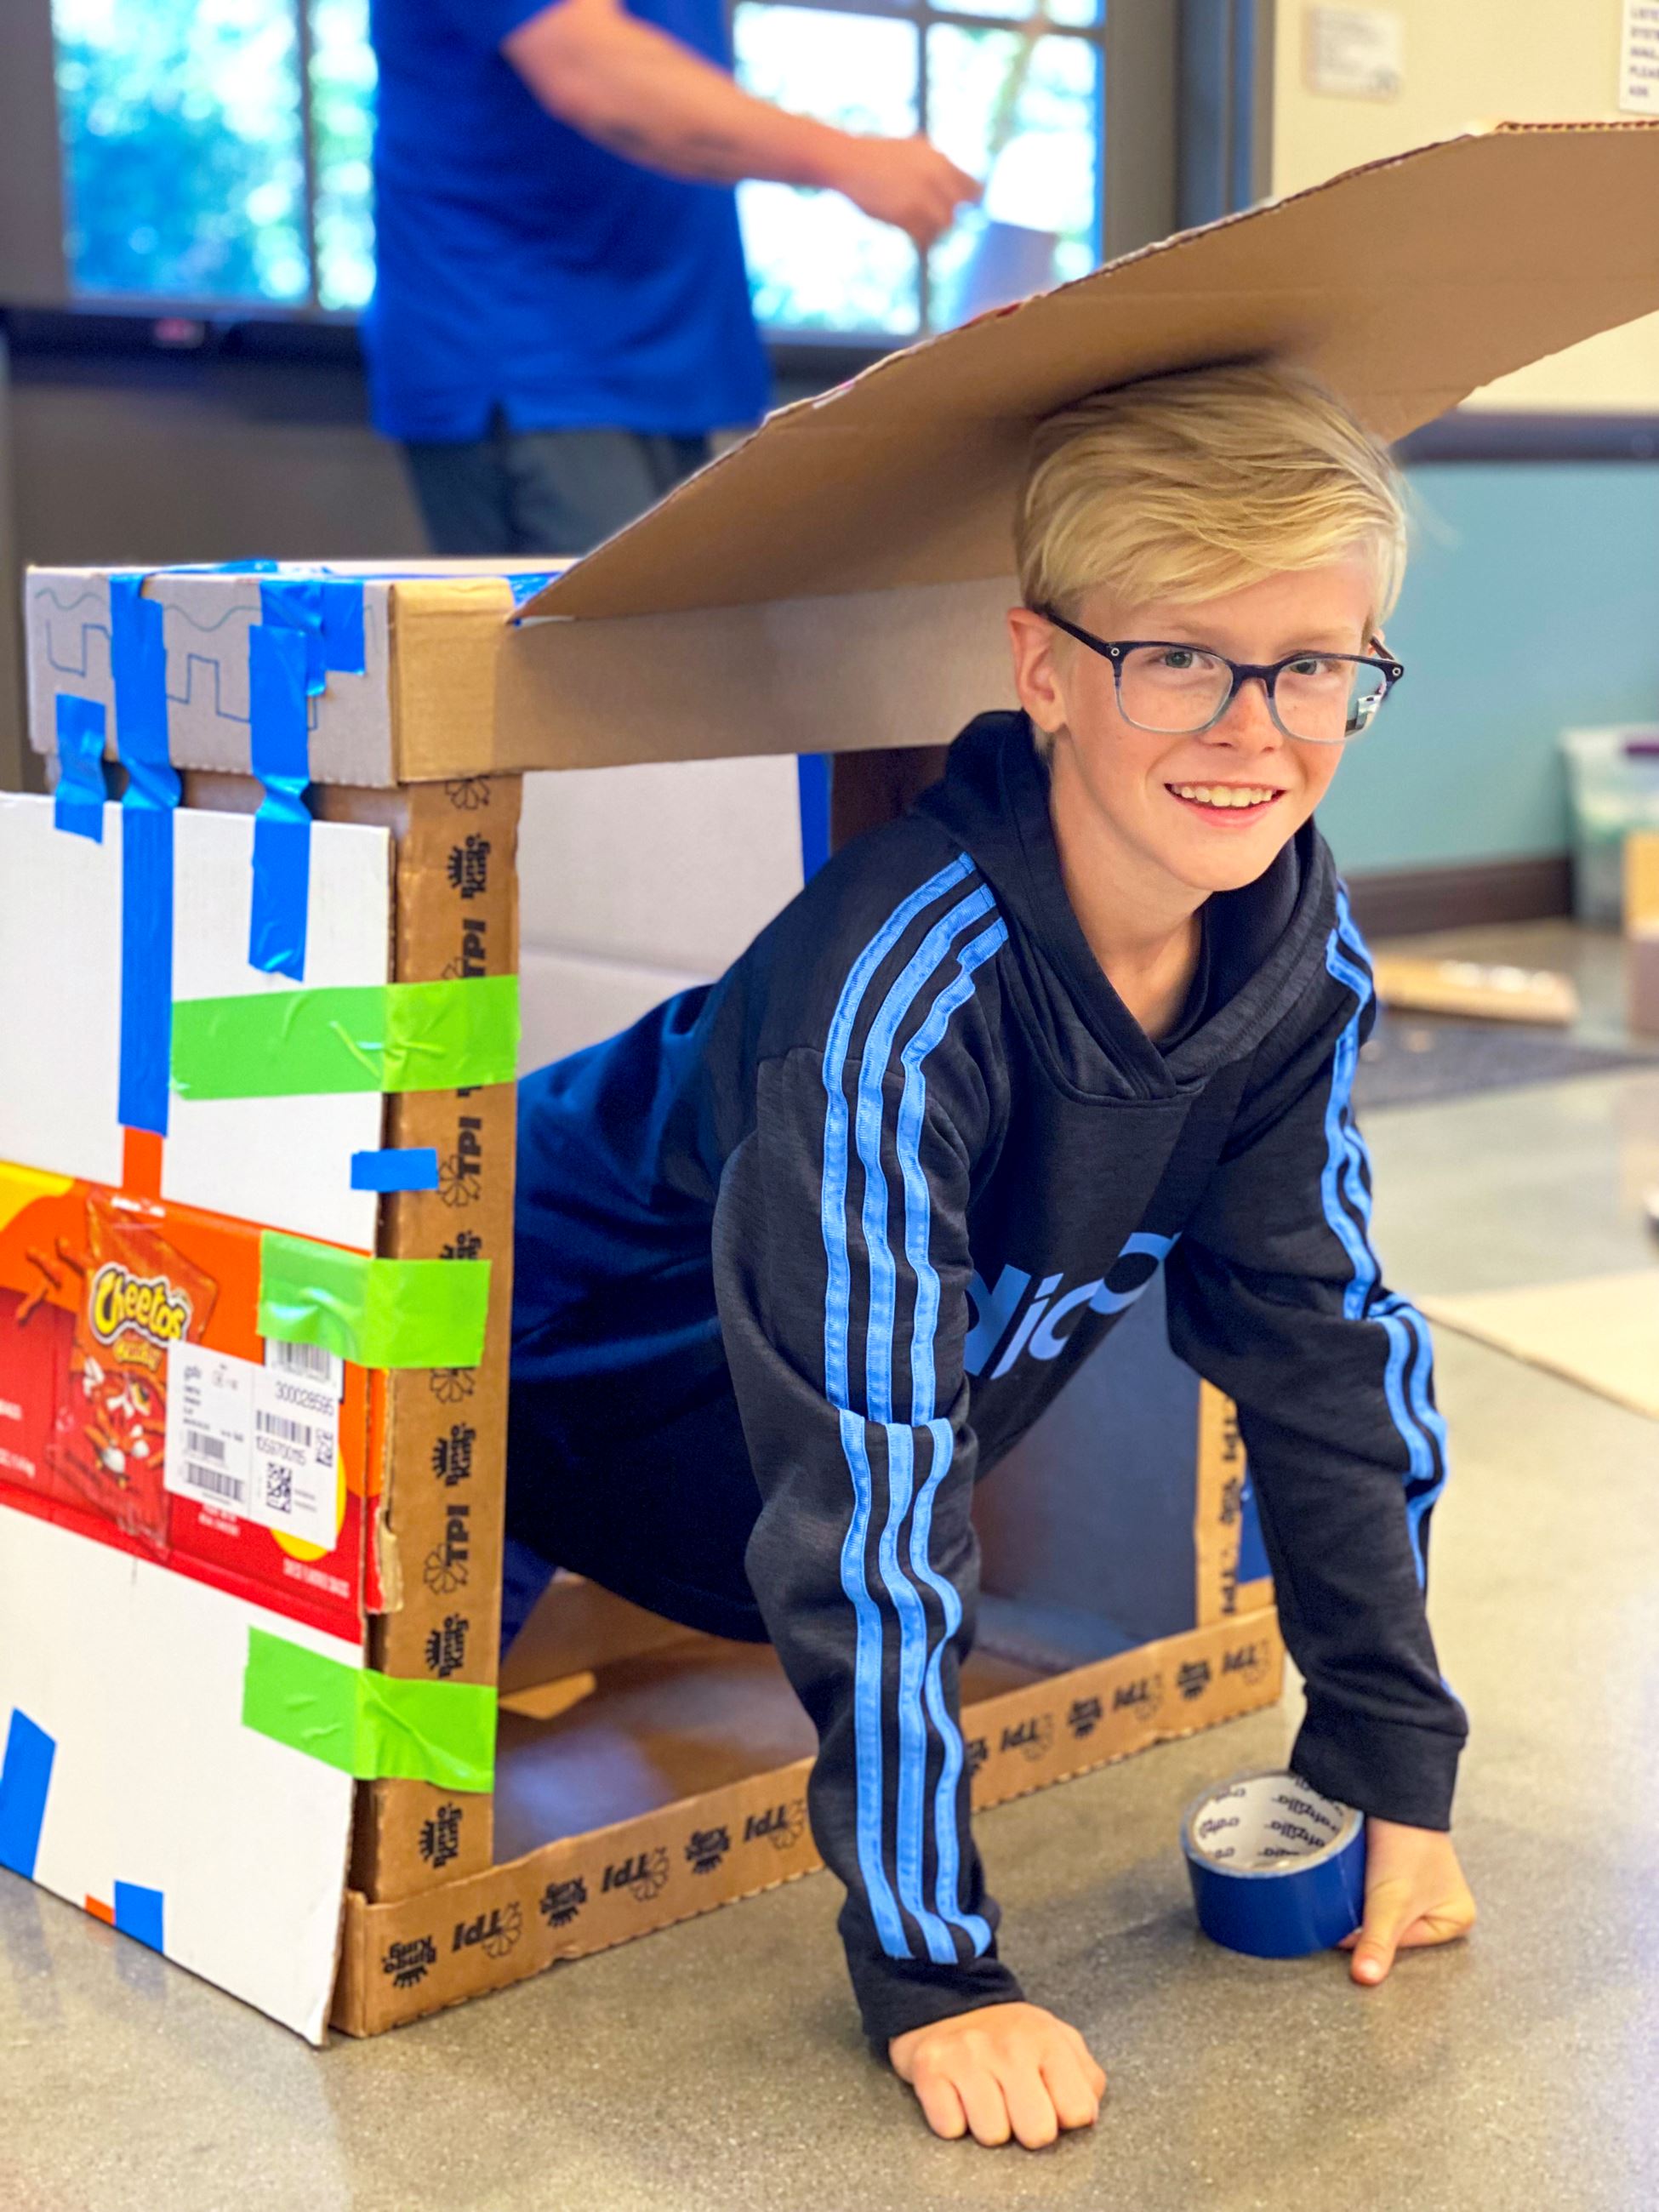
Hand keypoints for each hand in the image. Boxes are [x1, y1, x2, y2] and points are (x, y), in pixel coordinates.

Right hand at [829, 133, 981, 248]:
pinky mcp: (905, 215)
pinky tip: (908, 230)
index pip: (973, 189)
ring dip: (933, 229)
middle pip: (957, 211)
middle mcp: (935, 177)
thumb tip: (956, 179)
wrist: (848, 161)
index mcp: (939, 160)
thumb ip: (936, 163)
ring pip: (943, 226)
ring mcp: (921, 196)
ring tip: (917, 224)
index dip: (970, 202)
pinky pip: (924, 236)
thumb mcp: (912, 149)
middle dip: (947, 217)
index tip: (962, 209)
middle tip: (931, 218)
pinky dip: (919, 237)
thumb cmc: (877, 155)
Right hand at [889, 2001, 1105, 2147]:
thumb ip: (1085, 2077)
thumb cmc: (1009, 2036)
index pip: (1078, 2112)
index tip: (1050, 2102)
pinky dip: (953, 2119)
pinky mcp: (929, 2068)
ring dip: (987, 2124)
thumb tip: (1087, 2115)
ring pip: (992, 2136)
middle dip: (1026, 2128)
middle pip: (1037, 2133)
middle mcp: (1009, 2045)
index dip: (1064, 2117)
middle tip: (1014, 2105)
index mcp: (1047, 2039)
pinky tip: (957, 2095)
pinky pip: (950, 2128)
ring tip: (984, 2097)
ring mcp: (967, 2055)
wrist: (946, 2001)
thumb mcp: (1056, 2041)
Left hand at [1339, 1817, 1476, 1984]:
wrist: (1395, 1793)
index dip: (1369, 1938)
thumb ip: (1378, 1942)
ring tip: (1348, 1890)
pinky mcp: (1399, 1868)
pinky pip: (1375, 1890)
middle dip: (1366, 1922)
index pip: (1401, 1946)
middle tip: (1347, 1904)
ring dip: (1360, 1905)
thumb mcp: (1391, 1903)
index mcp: (1456, 1921)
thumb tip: (1367, 1978)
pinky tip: (1350, 1881)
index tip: (1344, 1927)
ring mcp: (1420, 1886)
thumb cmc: (1409, 1844)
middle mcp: (1441, 1905)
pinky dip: (1360, 1889)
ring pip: (1379, 1910)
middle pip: (1390, 1929)